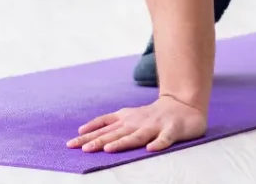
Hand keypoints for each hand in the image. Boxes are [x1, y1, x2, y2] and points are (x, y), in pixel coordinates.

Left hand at [66, 95, 206, 153]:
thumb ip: (109, 123)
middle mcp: (138, 122)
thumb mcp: (128, 116)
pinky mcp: (172, 130)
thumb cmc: (152, 115)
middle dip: (99, 141)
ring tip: (109, 149)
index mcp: (127, 119)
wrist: (183, 105)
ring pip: (137, 136)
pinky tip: (151, 149)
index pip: (104, 127)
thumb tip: (84, 131)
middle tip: (84, 149)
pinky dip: (158, 143)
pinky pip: (165, 138)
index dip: (89, 135)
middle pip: (116, 133)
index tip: (72, 143)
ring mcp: (155, 126)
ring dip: (123, 142)